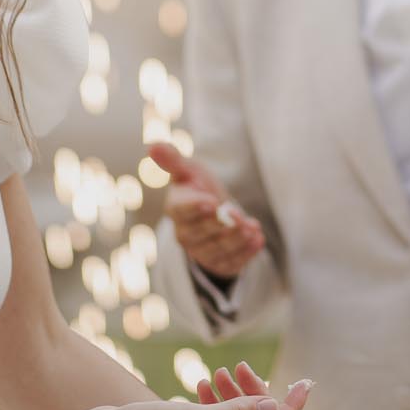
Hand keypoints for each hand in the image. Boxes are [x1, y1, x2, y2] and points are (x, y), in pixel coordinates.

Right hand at [151, 141, 265, 277]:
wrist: (215, 213)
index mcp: (176, 209)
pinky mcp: (218, 264)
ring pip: (217, 251)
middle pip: (200, 234)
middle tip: (237, 213)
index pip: (181, 211)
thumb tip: (152, 145)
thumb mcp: (189, 171)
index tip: (212, 202)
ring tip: (252, 228)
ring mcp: (201, 252)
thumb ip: (173, 160)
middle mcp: (185, 234)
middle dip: (220, 224)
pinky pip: (231, 263)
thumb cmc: (198, 188)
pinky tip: (258, 240)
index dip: (195, 208)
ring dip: (236, 240)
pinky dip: (246, 253)